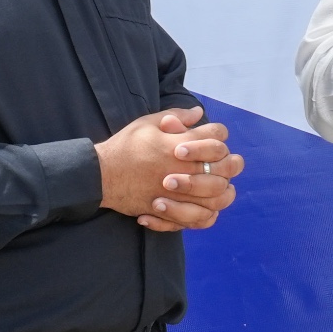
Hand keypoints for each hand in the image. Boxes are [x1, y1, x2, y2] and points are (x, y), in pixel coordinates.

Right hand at [98, 106, 243, 231]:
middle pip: (226, 167)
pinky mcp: (171, 211)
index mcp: (181, 145)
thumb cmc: (125, 147)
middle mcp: (185, 170)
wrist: (101, 175)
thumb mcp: (148, 123)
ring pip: (219, 196)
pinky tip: (205, 207)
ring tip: (220, 187)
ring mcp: (179, 193)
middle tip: (226, 164)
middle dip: (231, 163)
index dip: (219, 136)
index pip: (218, 137)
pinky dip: (207, 215)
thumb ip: (175, 117)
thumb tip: (197, 112)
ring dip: (223, 191)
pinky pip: (200, 219)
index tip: (214, 138)